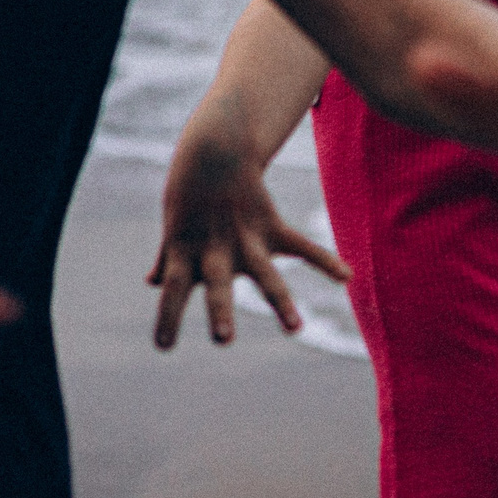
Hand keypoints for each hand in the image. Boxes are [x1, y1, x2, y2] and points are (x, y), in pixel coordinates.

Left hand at [148, 137, 349, 348]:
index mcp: (186, 250)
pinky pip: (301, 246)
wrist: (215, 149)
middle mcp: (215, 248)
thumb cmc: (189, 194)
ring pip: (263, 273)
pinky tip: (346, 277)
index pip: (173, 288)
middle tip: (223, 340)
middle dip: (221, 311)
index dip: (167, 317)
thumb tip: (151, 282)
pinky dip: (324, 261)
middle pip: (218, 283)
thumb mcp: (174, 226)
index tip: (164, 348)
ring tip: (295, 329)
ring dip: (279, 302)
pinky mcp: (271, 225)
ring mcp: (245, 238)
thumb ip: (166, 258)